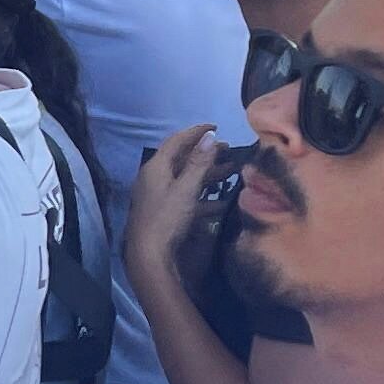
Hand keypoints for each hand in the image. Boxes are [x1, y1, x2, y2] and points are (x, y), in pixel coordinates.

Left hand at [124, 124, 227, 294]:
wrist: (149, 256)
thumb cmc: (167, 218)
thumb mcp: (186, 189)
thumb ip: (199, 163)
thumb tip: (210, 136)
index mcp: (156, 168)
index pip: (176, 142)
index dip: (196, 132)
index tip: (216, 127)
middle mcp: (155, 179)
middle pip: (183, 160)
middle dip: (206, 154)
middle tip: (229, 150)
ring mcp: (160, 197)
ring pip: (188, 180)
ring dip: (209, 175)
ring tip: (233, 170)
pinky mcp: (166, 213)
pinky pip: (188, 199)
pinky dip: (205, 198)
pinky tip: (224, 202)